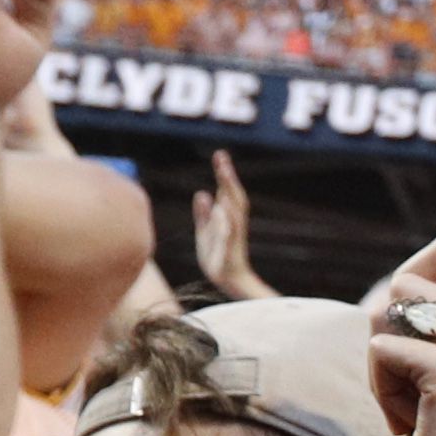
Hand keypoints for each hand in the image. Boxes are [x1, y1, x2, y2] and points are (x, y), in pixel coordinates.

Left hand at [192, 149, 262, 300]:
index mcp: (227, 218)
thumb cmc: (217, 256)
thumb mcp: (205, 231)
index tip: (220, 155)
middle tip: (221, 157)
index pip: (227, 192)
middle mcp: (233, 223)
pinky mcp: (230, 250)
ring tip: (224, 175)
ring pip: (233, 211)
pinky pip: (230, 234)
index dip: (224, 174)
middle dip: (227, 177)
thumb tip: (202, 193)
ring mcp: (233, 236)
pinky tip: (222, 208)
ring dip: (229, 193)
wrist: (229, 281)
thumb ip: (203, 213)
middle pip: (233, 196)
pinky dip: (227, 221)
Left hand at [360, 232, 435, 435]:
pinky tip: (411, 424)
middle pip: (411, 278)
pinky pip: (382, 348)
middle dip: (391, 330)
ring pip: (391, 312)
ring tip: (414, 405)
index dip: (413, 277)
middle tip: (415, 385)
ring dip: (383, 362)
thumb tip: (403, 277)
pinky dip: (380, 388)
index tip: (416, 334)